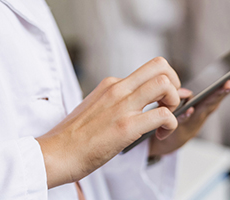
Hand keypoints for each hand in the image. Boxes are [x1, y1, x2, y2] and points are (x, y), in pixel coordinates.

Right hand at [36, 57, 181, 187]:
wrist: (54, 154)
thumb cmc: (73, 139)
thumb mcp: (96, 109)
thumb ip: (118, 102)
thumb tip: (144, 102)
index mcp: (110, 85)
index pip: (149, 69)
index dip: (166, 81)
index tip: (165, 99)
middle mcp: (117, 90)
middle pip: (160, 66)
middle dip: (175, 84)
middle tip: (171, 104)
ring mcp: (122, 107)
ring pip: (165, 85)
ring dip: (175, 102)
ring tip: (166, 120)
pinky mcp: (126, 127)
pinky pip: (163, 115)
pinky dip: (171, 125)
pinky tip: (161, 135)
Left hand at [149, 47, 229, 155]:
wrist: (169, 137)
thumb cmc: (184, 113)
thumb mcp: (196, 95)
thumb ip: (205, 83)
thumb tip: (214, 74)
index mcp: (216, 92)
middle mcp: (213, 102)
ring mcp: (202, 112)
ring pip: (214, 100)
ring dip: (223, 92)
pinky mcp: (186, 123)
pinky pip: (189, 116)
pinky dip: (190, 113)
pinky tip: (190, 107)